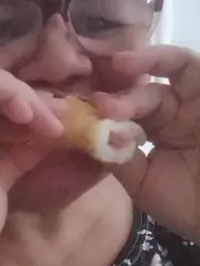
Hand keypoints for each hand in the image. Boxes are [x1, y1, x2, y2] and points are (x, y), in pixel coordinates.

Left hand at [95, 46, 199, 243]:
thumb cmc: (189, 206)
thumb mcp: (143, 184)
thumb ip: (118, 157)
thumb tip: (91, 131)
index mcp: (157, 132)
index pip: (126, 111)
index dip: (104, 107)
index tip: (77, 109)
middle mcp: (175, 111)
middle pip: (142, 89)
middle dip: (120, 95)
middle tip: (102, 105)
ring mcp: (195, 100)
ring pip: (166, 68)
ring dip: (141, 64)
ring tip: (118, 65)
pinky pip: (189, 65)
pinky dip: (163, 59)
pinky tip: (137, 62)